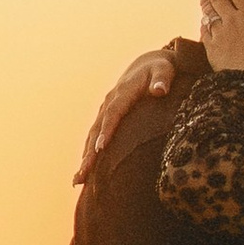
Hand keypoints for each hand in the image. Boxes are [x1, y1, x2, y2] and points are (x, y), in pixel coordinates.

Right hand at [73, 48, 178, 183]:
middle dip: (90, 152)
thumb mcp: (164, 69)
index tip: (101, 148)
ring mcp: (105, 110)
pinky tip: (84, 174)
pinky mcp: (105, 118)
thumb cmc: (160, 68)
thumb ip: (162, 79)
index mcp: (123, 91)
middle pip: (97, 129)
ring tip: (79, 179)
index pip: (114, 112)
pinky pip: (94, 138)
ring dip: (85, 157)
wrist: (147, 64)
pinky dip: (88, 154)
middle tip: (84, 172)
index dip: (107, 130)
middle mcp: (109, 101)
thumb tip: (160, 90)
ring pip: (92, 136)